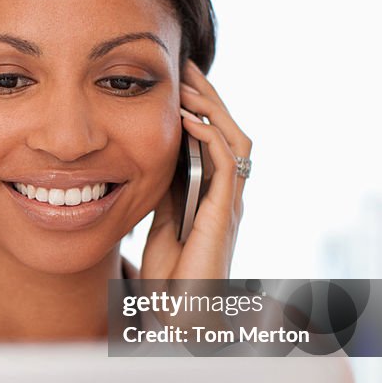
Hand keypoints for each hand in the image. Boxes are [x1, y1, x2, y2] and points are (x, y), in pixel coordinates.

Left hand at [141, 60, 251, 278]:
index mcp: (212, 194)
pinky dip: (210, 138)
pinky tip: (188, 120)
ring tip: (188, 84)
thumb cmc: (171, 277)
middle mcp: (228, 194)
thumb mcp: (161, 222)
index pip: (212, 138)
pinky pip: (227, 165)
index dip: (199, 106)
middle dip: (208, 96)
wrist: (181, 316)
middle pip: (229, 130)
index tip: (176, 78)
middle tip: (185, 66)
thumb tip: (145, 158)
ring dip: (213, 108)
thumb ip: (165, 191)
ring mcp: (230, 203)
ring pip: (235, 140)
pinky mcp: (225, 215)